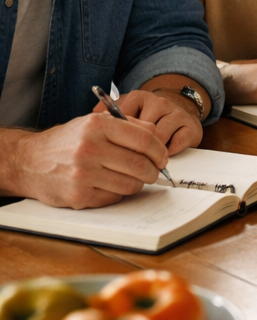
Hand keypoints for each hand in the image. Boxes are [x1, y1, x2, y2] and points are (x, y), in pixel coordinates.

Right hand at [3, 115, 167, 208]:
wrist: (30, 161)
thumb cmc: (69, 140)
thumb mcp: (94, 122)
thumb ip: (127, 125)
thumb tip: (157, 135)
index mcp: (97, 125)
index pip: (145, 140)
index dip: (160, 151)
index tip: (163, 157)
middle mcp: (89, 148)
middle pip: (141, 164)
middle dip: (154, 170)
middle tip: (154, 171)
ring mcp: (83, 174)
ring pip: (131, 184)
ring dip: (139, 183)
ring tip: (133, 177)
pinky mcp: (78, 195)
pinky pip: (114, 197)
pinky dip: (119, 193)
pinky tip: (111, 184)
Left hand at [98, 89, 201, 155]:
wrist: (179, 111)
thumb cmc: (146, 118)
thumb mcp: (125, 112)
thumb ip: (107, 115)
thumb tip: (90, 115)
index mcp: (137, 97)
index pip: (122, 120)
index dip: (116, 140)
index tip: (110, 153)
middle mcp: (158, 101)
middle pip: (140, 131)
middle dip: (134, 151)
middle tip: (128, 163)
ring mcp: (175, 112)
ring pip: (159, 138)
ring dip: (152, 153)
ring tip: (147, 160)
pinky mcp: (190, 125)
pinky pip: (178, 143)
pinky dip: (170, 153)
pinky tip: (164, 154)